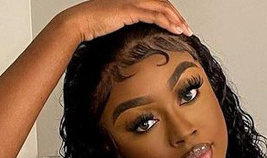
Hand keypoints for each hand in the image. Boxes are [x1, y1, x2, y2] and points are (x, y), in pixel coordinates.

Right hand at [60, 0, 193, 44]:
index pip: (156, 4)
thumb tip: (132, 44)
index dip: (169, 14)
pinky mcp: (129, 10)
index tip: (178, 26)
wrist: (78, 22)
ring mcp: (131, 2)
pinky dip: (167, 22)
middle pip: (162, 3)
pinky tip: (175, 30)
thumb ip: (124, 31)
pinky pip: (154, 15)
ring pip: (162, 7)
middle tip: (187, 29)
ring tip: (185, 31)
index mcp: (130, 1)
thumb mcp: (112, 29)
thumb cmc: (91, 28)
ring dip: (176, 19)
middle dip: (177, 16)